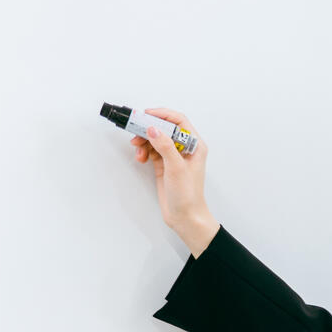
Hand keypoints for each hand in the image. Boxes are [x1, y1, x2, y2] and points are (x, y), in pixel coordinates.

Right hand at [129, 107, 212, 232]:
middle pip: (164, 129)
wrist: (185, 216)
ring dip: (144, 141)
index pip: (179, 121)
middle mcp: (186, 149)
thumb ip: (165, 146)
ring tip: (138, 150)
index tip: (145, 115)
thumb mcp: (176, 167)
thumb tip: (153, 128)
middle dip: (149, 129)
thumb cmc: (188, 195)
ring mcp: (174, 157)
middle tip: (135, 132)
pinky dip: (144, 151)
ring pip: (155, 139)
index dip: (162, 115)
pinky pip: (151, 151)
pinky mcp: (164, 165)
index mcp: (195, 145)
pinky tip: (140, 158)